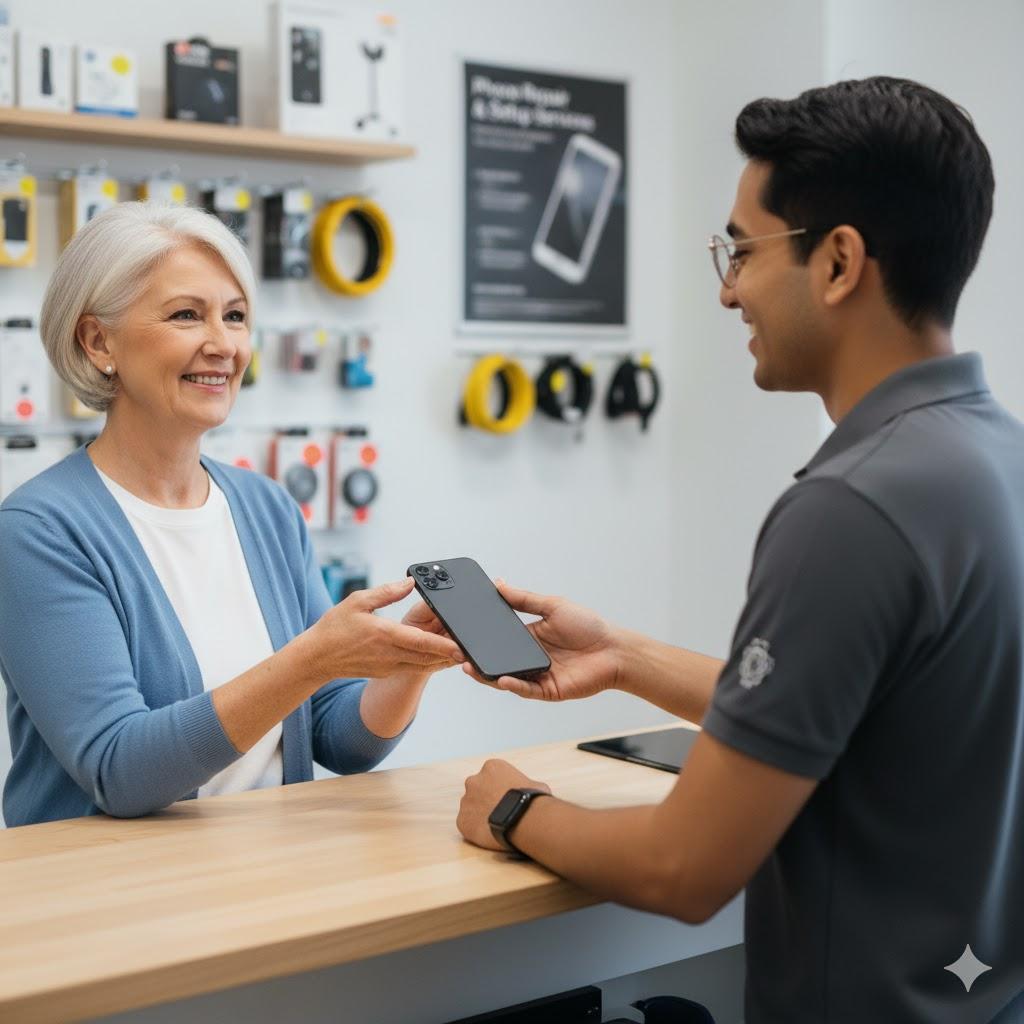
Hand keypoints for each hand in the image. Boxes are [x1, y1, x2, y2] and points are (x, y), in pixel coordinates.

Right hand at [312, 578, 461, 680]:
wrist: (317, 658)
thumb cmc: (335, 628)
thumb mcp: (358, 601)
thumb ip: (387, 592)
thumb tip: (410, 582)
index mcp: (384, 635)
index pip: (421, 642)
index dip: (444, 645)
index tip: (462, 646)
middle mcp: (389, 654)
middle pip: (429, 656)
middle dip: (452, 653)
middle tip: (472, 646)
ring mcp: (389, 666)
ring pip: (424, 664)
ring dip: (443, 659)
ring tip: (463, 650)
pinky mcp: (387, 671)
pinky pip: (414, 667)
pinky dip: (429, 662)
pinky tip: (441, 654)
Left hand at [457, 759, 551, 850]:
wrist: (523, 820)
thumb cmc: (532, 801)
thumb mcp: (536, 785)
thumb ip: (528, 785)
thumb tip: (535, 791)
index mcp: (491, 767)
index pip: (491, 776)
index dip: (499, 788)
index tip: (506, 798)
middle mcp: (474, 781)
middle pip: (477, 789)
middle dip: (485, 799)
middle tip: (499, 811)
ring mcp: (466, 801)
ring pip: (470, 807)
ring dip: (480, 814)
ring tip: (495, 825)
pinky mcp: (462, 820)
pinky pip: (466, 825)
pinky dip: (475, 830)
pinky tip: (489, 834)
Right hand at [463, 581, 620, 701]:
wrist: (615, 649)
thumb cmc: (589, 626)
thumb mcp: (553, 605)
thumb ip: (524, 598)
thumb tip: (499, 584)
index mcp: (529, 637)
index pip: (498, 639)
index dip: (481, 637)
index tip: (461, 631)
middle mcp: (530, 658)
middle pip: (497, 660)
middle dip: (476, 658)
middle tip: (457, 652)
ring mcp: (537, 676)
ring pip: (506, 678)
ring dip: (487, 674)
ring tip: (469, 667)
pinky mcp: (548, 690)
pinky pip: (526, 689)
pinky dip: (513, 685)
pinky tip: (502, 679)